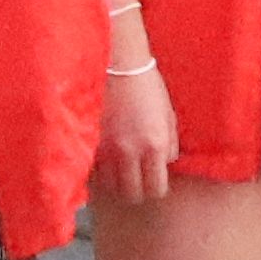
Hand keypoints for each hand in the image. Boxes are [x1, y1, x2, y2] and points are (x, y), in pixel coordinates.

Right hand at [95, 60, 178, 212]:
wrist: (118, 65)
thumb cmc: (147, 87)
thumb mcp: (169, 115)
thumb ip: (170, 145)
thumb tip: (166, 164)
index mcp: (155, 146)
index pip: (156, 189)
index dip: (154, 189)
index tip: (152, 182)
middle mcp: (131, 153)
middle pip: (131, 194)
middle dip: (135, 190)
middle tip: (135, 179)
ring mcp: (107, 150)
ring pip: (110, 187)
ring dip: (115, 182)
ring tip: (118, 170)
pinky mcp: (90, 143)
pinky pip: (94, 171)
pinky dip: (99, 171)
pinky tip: (104, 161)